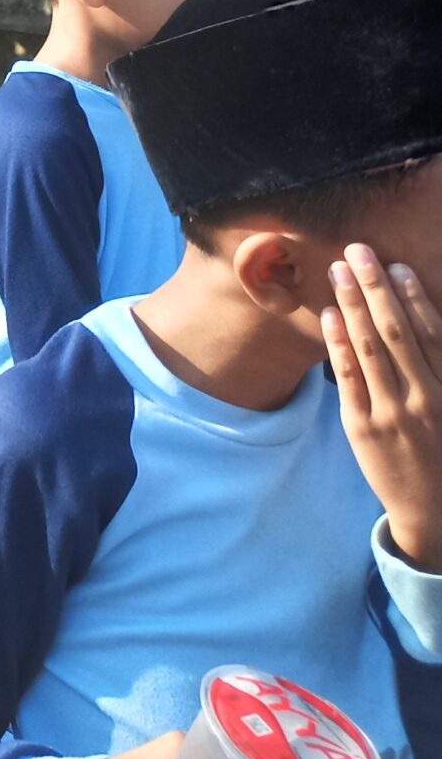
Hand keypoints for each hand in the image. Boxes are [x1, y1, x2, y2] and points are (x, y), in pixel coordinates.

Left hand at [324, 245, 441, 569]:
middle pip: (397, 332)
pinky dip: (337, 344)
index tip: (395, 265)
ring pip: (370, 349)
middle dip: (375, 289)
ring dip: (352, 305)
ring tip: (338, 271)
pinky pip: (347, 379)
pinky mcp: (362, 428)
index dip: (413, 297)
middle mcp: (425, 398)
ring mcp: (392, 413)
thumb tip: (421, 322)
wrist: (434, 508)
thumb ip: (437, 368)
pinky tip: (328, 314)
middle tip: (357, 251)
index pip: (431, 334)